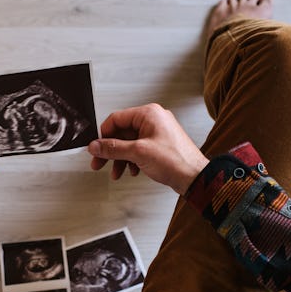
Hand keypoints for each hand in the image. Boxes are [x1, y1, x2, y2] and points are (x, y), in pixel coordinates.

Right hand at [88, 103, 208, 194]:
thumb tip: (96, 146)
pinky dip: (132, 161)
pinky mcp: (159, 145)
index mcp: (148, 114)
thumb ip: (113, 148)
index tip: (95, 148)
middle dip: (110, 151)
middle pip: (121, 133)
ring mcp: (157, 133)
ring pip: (129, 144)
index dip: (103, 135)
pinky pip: (139, 150)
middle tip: (99, 162)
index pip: (116, 119)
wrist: (195, 177)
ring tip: (116, 172)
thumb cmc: (176, 161)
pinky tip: (132, 171)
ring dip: (120, 159)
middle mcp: (153, 120)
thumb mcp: (138, 153)